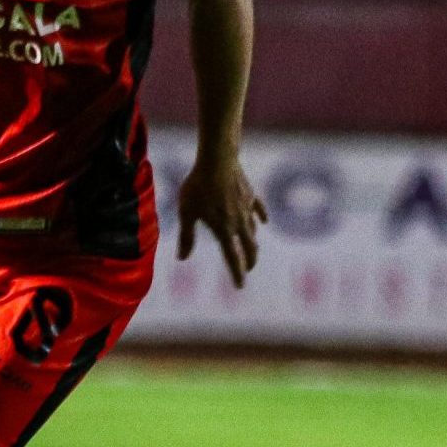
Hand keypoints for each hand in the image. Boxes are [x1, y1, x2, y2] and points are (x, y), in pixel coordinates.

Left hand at [176, 154, 267, 286]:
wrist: (218, 161)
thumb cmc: (198, 187)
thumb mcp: (187, 213)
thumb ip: (186, 236)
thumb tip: (182, 258)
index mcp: (224, 229)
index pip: (233, 257)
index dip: (237, 273)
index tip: (240, 286)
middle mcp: (239, 222)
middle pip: (249, 247)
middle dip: (250, 261)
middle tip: (248, 269)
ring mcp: (247, 208)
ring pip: (254, 230)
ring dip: (253, 241)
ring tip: (251, 248)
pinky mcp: (251, 194)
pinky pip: (259, 209)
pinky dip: (262, 218)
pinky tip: (264, 222)